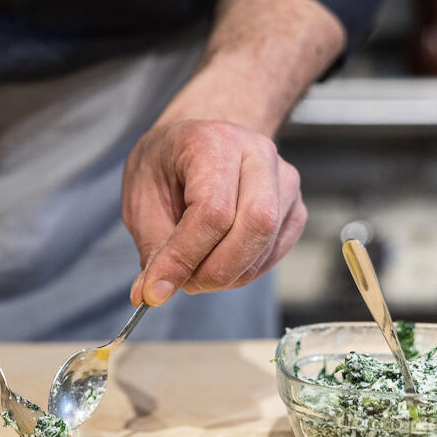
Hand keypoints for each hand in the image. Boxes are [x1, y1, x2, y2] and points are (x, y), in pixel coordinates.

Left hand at [122, 119, 305, 306]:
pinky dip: (242, 271)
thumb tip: (152, 295)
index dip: (184, 257)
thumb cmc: (166, 166)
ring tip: (193, 270)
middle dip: (214, 270)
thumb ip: (153, 247)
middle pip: (255, 225)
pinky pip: (273, 253)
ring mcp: (284, 180)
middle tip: (182, 284)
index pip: (213, 211)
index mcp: (214, 141)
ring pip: (265, 244)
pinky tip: (216, 262)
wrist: (197, 142)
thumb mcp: (141, 198)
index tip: (155, 288)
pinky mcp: (294, 207)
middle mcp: (258, 154)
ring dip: (226, 274)